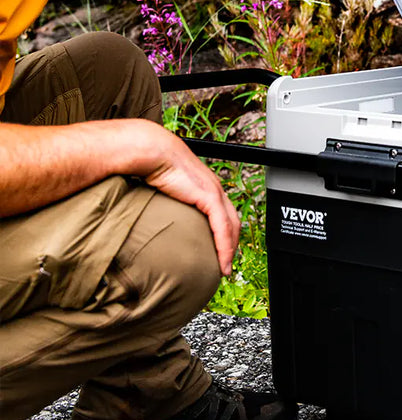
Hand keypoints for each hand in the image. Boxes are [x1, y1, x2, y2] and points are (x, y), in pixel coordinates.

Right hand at [135, 121, 240, 275]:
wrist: (151, 150)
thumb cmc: (151, 165)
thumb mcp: (163, 187)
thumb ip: (167, 201)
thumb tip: (155, 214)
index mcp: (206, 185)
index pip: (225, 214)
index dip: (226, 234)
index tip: (221, 251)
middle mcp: (215, 188)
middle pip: (233, 222)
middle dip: (232, 244)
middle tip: (226, 264)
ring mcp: (214, 192)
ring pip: (231, 227)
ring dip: (230, 250)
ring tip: (225, 269)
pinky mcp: (209, 197)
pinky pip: (222, 227)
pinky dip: (224, 247)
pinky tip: (223, 262)